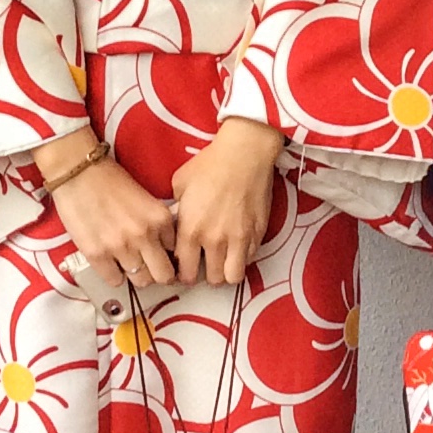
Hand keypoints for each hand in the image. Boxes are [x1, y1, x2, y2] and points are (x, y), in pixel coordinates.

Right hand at [39, 134, 176, 286]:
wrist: (78, 171)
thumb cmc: (110, 181)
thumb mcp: (147, 199)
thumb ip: (158, 224)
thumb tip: (165, 249)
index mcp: (160, 219)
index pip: (178, 254)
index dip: (170, 257)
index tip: (164, 258)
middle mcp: (144, 235)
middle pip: (164, 275)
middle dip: (159, 274)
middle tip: (151, 270)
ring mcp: (120, 247)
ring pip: (140, 281)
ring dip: (136, 275)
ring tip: (128, 264)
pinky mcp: (96, 254)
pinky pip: (115, 281)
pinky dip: (115, 276)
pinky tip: (112, 264)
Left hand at [171, 118, 282, 285]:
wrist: (245, 153)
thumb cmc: (211, 164)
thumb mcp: (179, 184)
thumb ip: (176, 210)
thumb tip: (175, 221)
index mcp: (190, 230)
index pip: (184, 271)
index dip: (183, 273)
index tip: (185, 267)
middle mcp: (214, 240)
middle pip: (211, 279)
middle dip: (206, 276)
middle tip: (205, 264)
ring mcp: (238, 238)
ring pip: (233, 276)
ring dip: (226, 271)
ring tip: (222, 261)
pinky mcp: (257, 233)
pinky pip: (249, 259)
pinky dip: (243, 257)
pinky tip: (237, 245)